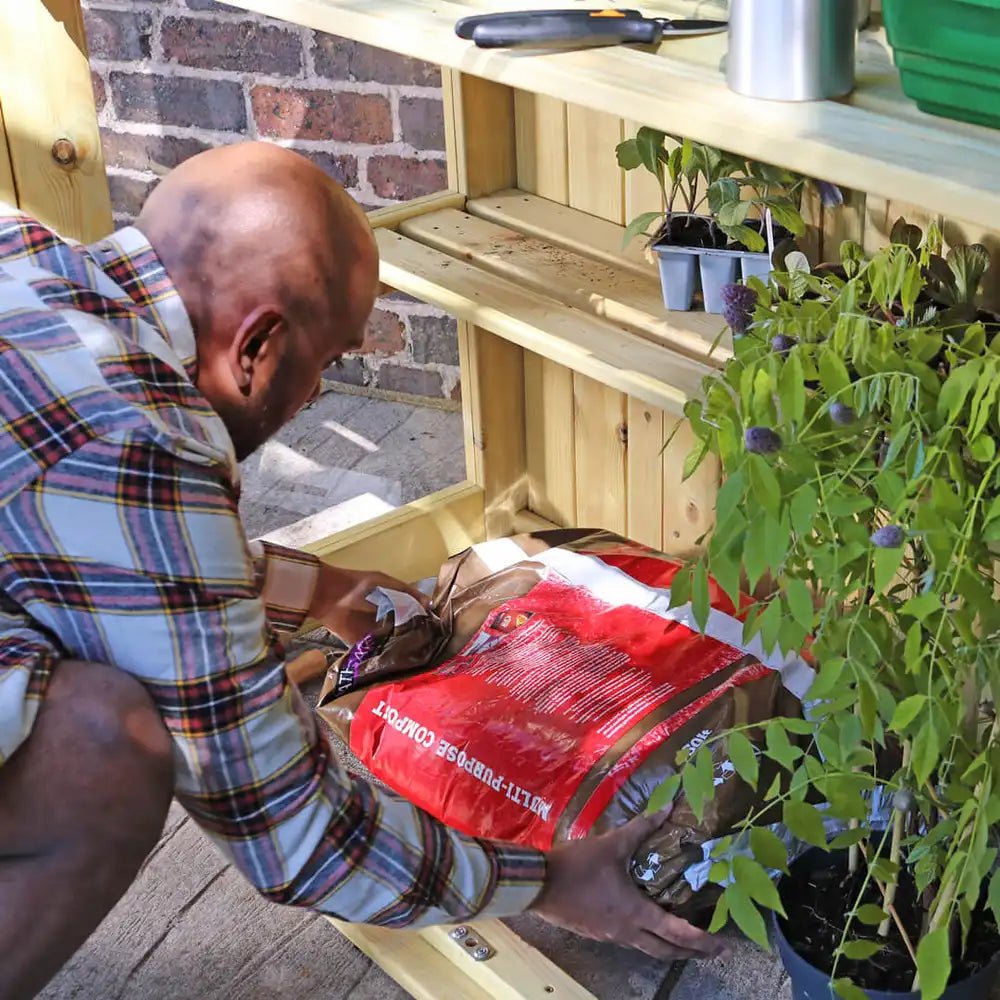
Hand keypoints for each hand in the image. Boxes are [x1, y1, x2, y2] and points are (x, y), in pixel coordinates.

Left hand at [309, 564, 429, 645]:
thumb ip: (406, 592)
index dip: (420, 619)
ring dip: (398, 646)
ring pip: (389, 640)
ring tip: (414, 655)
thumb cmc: (358, 584)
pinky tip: (394, 659)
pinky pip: (372, 650)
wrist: (328, 594)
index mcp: (388, 601)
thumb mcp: (385, 582)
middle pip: (401, 628)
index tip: (434, 628)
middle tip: (426, 645)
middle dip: (411, 636)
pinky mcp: (358, 640)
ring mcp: (370, 630)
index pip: (409, 612)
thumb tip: (428, 604)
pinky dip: (380, 654)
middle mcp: (381, 617)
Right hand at [531, 809, 730, 961]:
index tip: (723, 946)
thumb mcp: (612, 843)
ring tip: (682, 939)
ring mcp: (610, 936)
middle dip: (690, 953)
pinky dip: (645, 938)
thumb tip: (668, 808)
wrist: (539, 883)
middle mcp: (627, 930)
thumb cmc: (578, 865)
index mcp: (635, 912)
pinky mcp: (596, 933)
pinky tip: (643, 925)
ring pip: (646, 949)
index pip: (677, 933)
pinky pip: (629, 940)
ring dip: (667, 947)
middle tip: (710, 951)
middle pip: (665, 951)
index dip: (702, 942)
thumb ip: (642, 828)